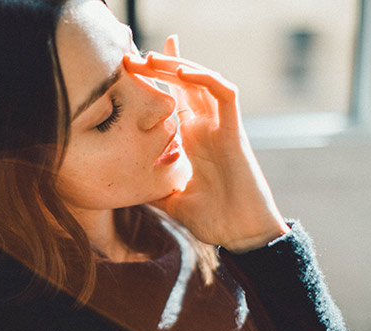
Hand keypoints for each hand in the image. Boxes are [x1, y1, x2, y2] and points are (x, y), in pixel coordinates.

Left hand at [123, 35, 289, 251]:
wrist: (242, 236)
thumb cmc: (214, 220)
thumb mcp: (172, 200)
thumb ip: (155, 188)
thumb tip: (128, 187)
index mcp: (191, 140)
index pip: (174, 99)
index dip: (157, 80)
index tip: (131, 66)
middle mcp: (206, 128)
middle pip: (186, 84)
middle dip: (161, 65)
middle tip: (132, 54)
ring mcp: (221, 127)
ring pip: (203, 81)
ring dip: (179, 65)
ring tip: (151, 57)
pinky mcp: (235, 131)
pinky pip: (224, 94)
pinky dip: (205, 79)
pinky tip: (182, 72)